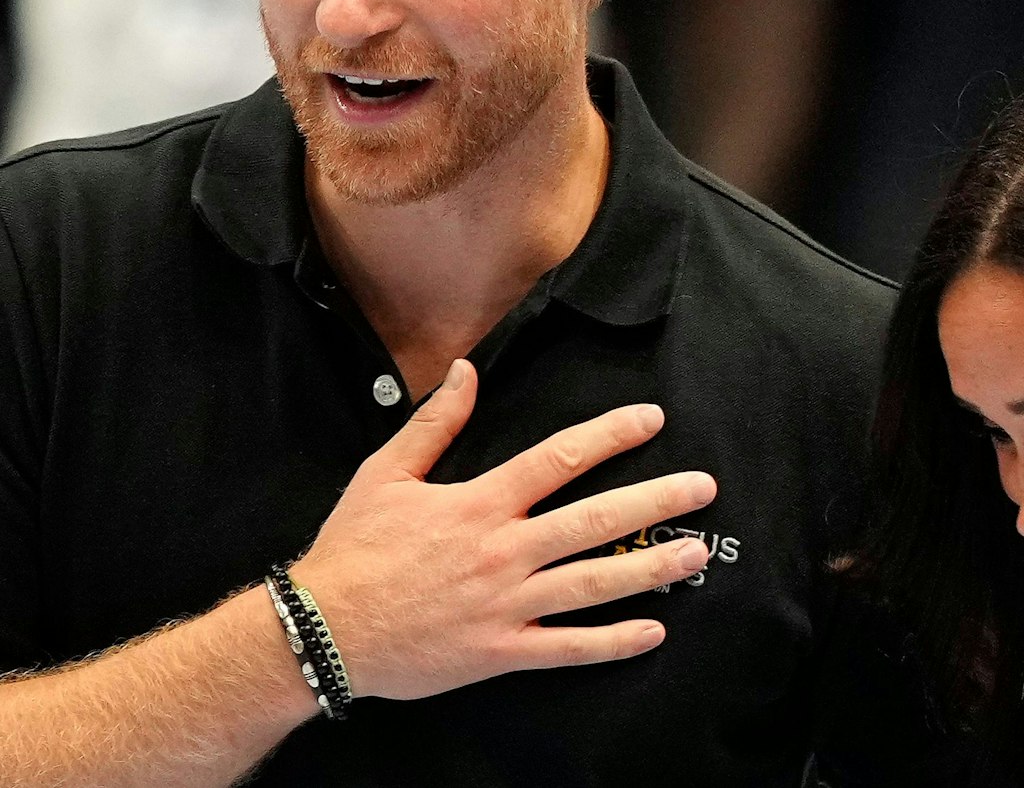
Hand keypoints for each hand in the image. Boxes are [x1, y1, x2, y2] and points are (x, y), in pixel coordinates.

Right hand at [289, 359, 716, 701]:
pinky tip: (652, 632)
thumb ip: (434, 423)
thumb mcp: (385, 474)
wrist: (320, 630)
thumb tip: (465, 371)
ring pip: (593, 583)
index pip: (559, 458)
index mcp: (479, 504)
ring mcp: (506, 605)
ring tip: (693, 554)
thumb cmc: (352, 552)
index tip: (651, 420)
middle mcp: (503, 551)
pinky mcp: (500, 651)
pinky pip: (567, 648)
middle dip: (655, 500)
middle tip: (703, 489)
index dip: (611, 436)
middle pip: (594, 520)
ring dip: (650, 568)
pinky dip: (612, 643)